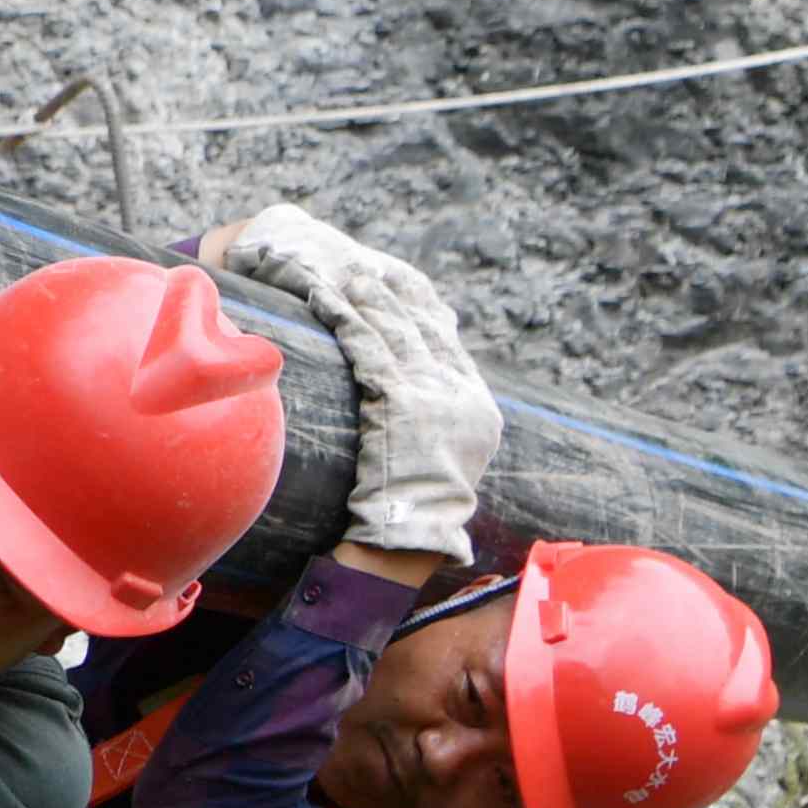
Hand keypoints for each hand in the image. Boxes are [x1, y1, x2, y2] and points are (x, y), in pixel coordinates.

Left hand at [211, 203, 497, 556]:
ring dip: (366, 301)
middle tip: (368, 269)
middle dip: (392, 297)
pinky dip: (349, 323)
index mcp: (475, 407)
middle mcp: (461, 396)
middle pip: (422, 330)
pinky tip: (332, 304)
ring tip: (344, 276)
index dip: (421, 310)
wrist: (408, 538)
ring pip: (394, 334)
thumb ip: (429, 423)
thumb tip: (405, 398)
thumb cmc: (409, 510)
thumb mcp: (434, 461)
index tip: (401, 285)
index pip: (447, 343)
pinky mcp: (402, 405)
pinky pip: (370, 353)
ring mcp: (435, 399)